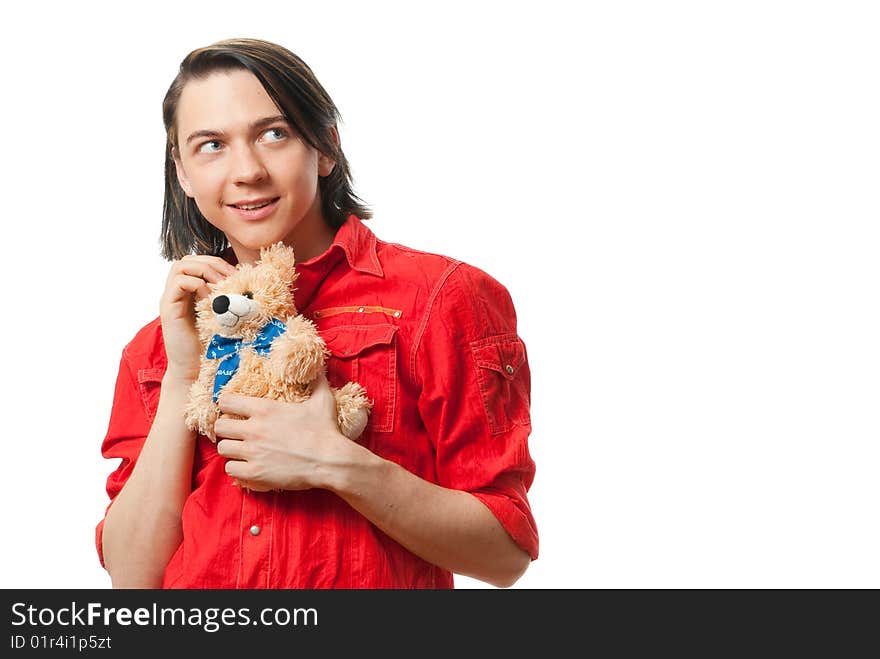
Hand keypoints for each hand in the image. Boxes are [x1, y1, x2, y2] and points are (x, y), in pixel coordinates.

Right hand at [159, 255, 236, 380]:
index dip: (218, 263)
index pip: (198, 262)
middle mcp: (177, 293)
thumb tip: (251, 284)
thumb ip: (228, 299)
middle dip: (212, 263)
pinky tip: (210, 299)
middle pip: (187, 260)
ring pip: (180, 267)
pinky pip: (179, 283)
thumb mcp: (224, 316)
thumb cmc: (211, 347)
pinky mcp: (168, 309)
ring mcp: (170, 300)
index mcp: (189, 292)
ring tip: (221, 285)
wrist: (194, 371)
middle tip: (230, 277)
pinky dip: (197, 285)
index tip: (237, 275)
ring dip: (205, 271)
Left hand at [214, 372, 352, 491]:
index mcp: (265, 409)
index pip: (226, 401)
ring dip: (231, 449)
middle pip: (220, 426)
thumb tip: (320, 366)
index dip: (228, 405)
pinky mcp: (255, 473)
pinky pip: (230, 470)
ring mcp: (252, 452)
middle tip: (237, 432)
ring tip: (242, 450)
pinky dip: (237, 468)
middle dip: (227, 429)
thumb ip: (317, 382)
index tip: (233, 409)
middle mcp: (254, 429)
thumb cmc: (326, 430)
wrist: (330, 461)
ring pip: (223, 449)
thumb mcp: (323, 401)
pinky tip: (247, 466)